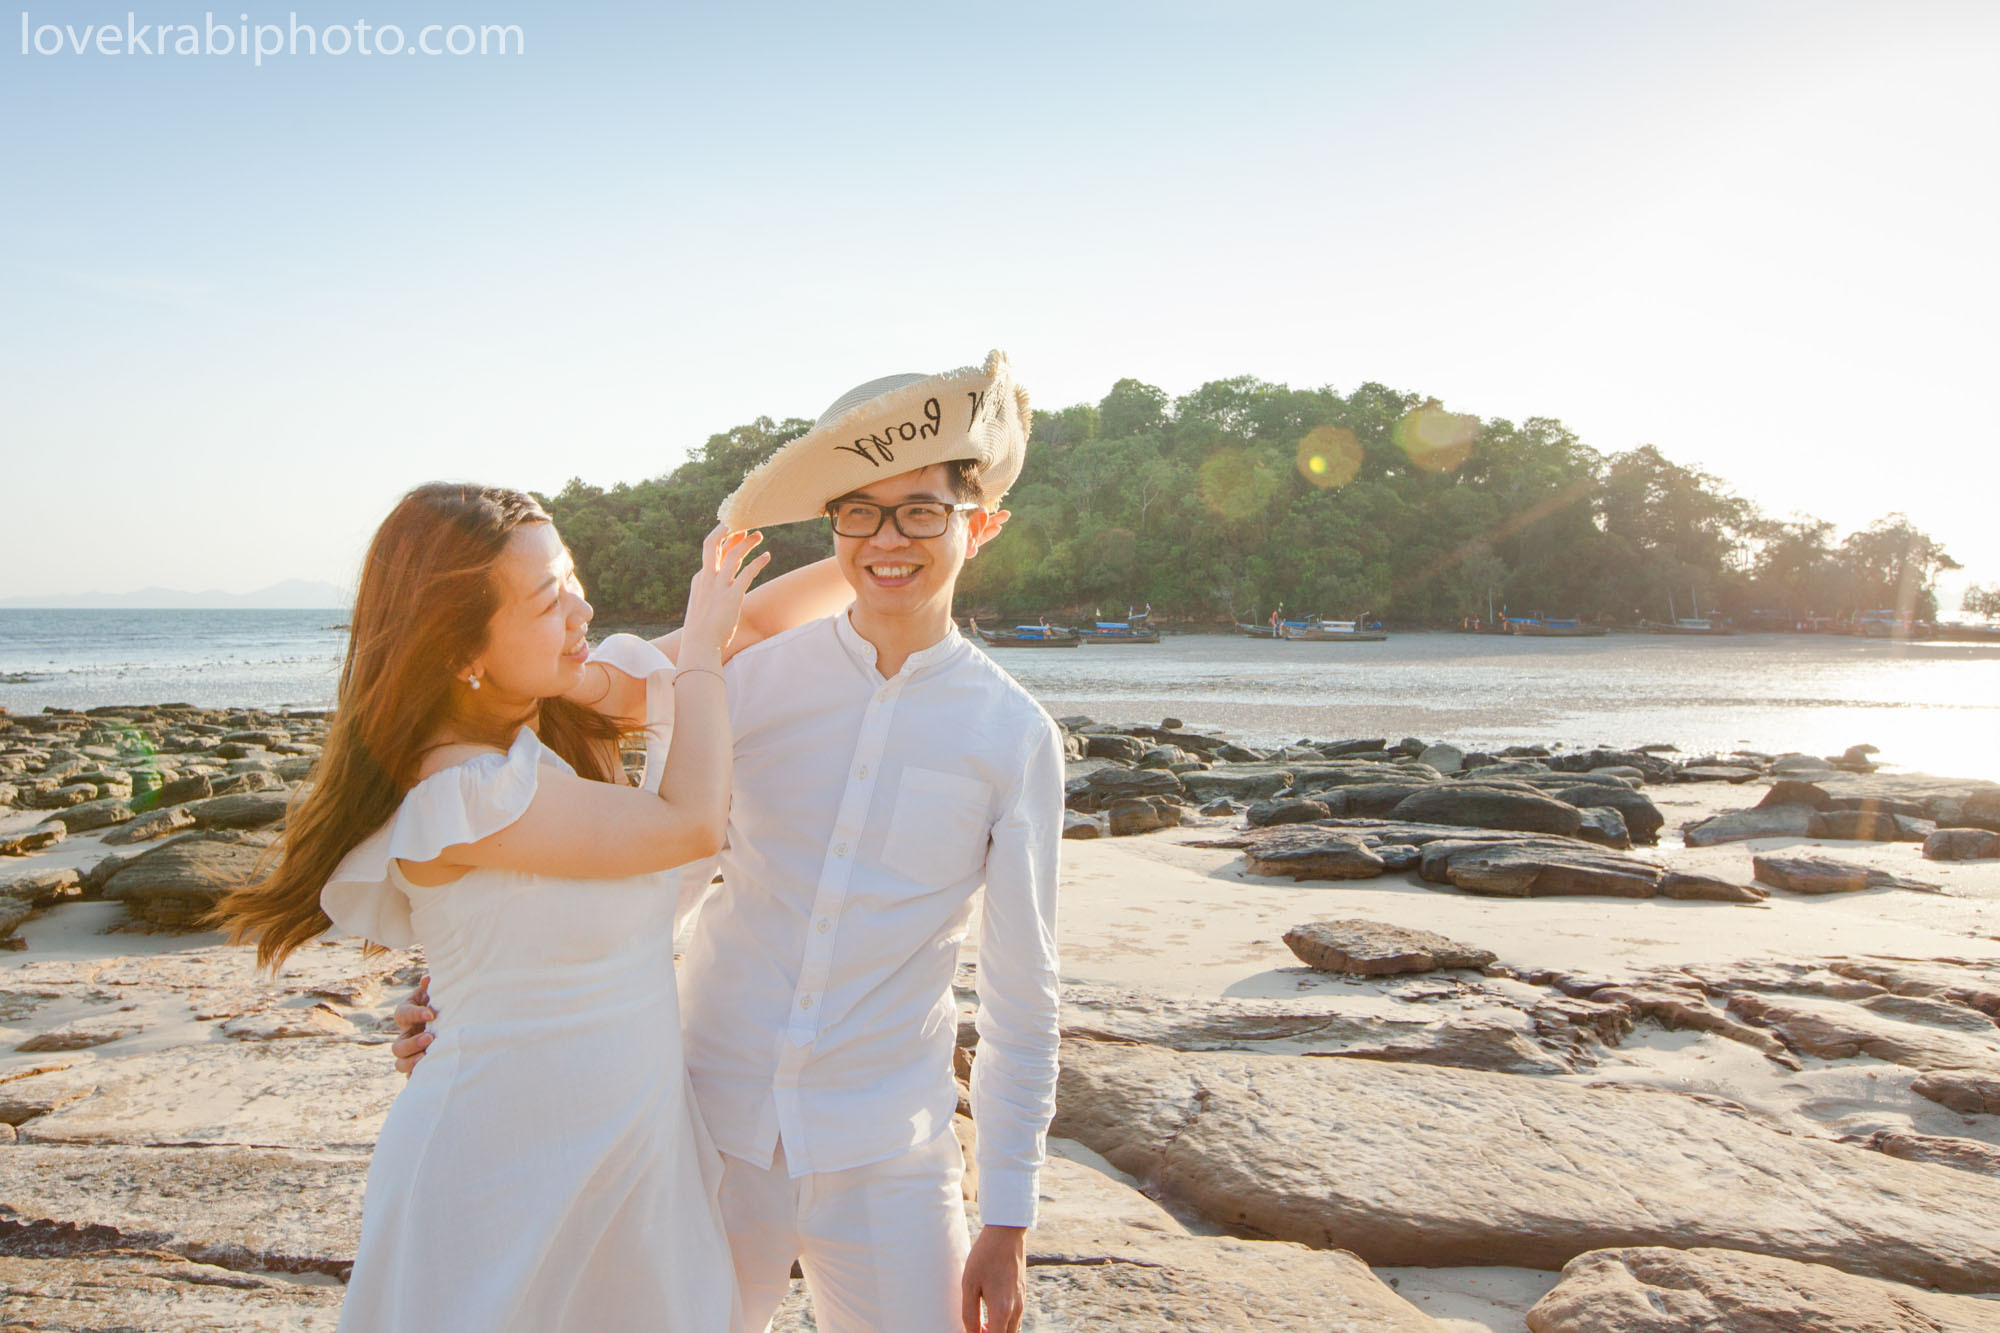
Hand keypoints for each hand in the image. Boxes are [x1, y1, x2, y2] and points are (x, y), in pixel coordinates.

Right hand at [390, 977, 434, 1075]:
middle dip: (412, 1044)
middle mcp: (406, 1035)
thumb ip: (432, 987)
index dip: (414, 1014)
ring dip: (412, 1062)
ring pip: (400, 1063)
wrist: (452, 1018)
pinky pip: (412, 1076)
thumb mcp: (437, 993)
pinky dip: (417, 1076)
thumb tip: (428, 978)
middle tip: (430, 1038)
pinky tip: (430, 1074)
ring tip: (428, 1056)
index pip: (402, 1014)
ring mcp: (411, 1053)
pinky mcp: (418, 1066)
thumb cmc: (441, 1003)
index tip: (431, 1014)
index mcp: (408, 1016)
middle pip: (397, 1046)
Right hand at [681, 524, 769, 664]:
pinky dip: (758, 562)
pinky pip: (747, 572)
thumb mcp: (704, 607)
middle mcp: (707, 579)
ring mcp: (718, 586)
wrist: (700, 645)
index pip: (711, 553)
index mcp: (700, 579)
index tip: (734, 533)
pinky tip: (767, 557)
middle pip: (714, 544)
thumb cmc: (702, 631)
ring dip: (747, 542)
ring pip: (733, 554)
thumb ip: (712, 595)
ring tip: (759, 536)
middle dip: (729, 531)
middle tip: (744, 526)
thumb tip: (724, 592)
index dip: (723, 541)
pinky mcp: (731, 597)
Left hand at [960, 1224, 1026, 1332]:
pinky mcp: (1023, 1292)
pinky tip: (990, 1310)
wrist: (1007, 1232)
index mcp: (1002, 1310)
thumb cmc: (984, 1257)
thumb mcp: (969, 1285)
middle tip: (977, 1328)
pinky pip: (1016, 1317)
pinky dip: (1004, 1322)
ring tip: (982, 1323)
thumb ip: (970, 1314)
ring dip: (999, 1331)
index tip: (971, 1331)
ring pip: (1013, 1329)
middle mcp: (1016, 1309)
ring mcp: (1022, 1301)